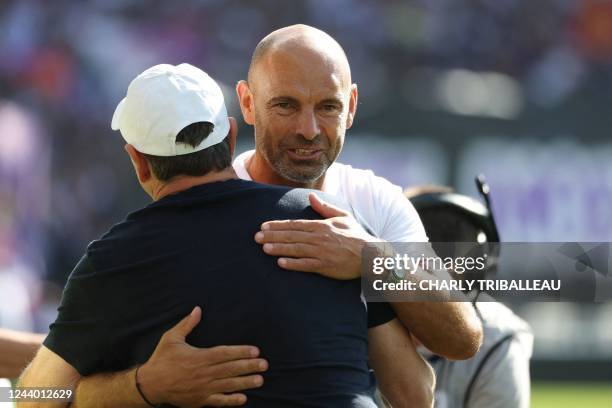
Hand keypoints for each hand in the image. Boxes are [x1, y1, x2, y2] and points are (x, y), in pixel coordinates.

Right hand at [138, 307, 267, 407]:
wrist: (150, 384)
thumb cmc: (161, 359)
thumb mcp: (171, 338)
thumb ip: (187, 324)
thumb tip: (197, 309)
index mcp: (199, 357)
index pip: (225, 354)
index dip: (241, 352)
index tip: (255, 351)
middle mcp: (204, 373)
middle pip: (231, 369)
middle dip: (249, 366)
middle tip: (264, 364)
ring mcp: (202, 388)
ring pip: (228, 385)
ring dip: (245, 383)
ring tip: (259, 380)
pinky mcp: (199, 400)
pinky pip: (218, 401)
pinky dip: (231, 401)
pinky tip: (243, 399)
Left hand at [255, 193, 376, 279]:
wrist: (371, 255)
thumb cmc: (356, 235)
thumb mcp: (342, 216)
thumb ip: (324, 207)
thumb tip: (310, 195)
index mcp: (322, 226)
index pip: (295, 224)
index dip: (278, 225)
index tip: (263, 225)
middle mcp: (319, 238)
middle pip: (292, 236)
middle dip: (272, 236)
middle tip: (256, 237)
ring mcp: (322, 252)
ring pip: (296, 249)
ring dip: (278, 248)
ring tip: (264, 248)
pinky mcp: (325, 266)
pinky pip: (306, 264)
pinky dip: (293, 263)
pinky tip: (281, 263)